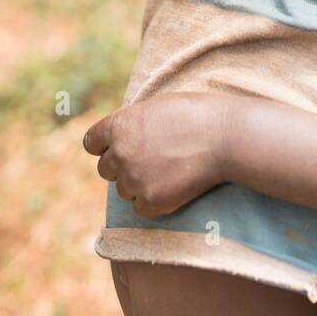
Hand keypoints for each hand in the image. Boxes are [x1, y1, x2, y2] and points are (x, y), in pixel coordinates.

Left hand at [82, 92, 234, 217]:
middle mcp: (120, 153)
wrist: (225, 136)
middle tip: (150, 161)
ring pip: (124, 191)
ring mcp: (134, 179)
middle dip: (123, 167)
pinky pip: (141, 208)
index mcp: (119, 125)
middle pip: (106, 170)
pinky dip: (154, 202)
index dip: (104, 146)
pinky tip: (174, 186)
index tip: (115, 149)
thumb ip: (134, 124)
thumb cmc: (196, 115)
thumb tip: (123, 138)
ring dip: (140, 185)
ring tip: (169, 171)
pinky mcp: (151, 201)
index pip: (91, 142)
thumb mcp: (157, 107)